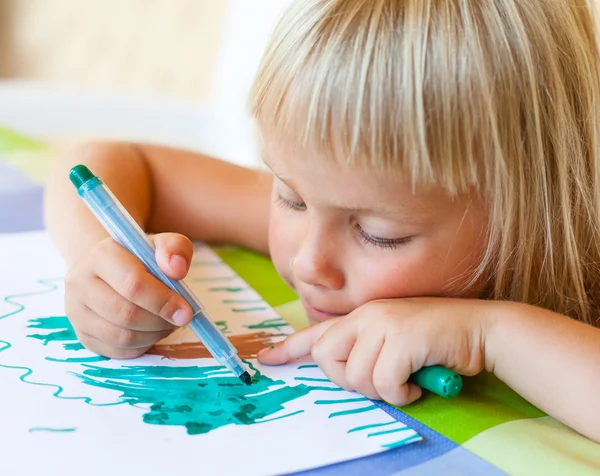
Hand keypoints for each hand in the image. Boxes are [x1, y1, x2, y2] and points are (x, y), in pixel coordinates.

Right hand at [64, 233, 193, 358]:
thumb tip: (177, 269)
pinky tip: (152, 331)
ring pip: (121, 336)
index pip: (133, 284)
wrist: (110, 269)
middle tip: (180, 319)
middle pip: (127, 314)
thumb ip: (175, 249)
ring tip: (167, 323)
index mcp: (101, 255)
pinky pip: (117, 351)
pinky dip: (142, 346)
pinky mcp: (82, 335)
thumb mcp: (162, 245)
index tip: (186, 311)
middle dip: (161, 321)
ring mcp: (77, 311)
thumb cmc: (140, 258)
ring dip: (154, 335)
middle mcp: (81, 282)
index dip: (163, 301)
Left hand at [258, 298, 487, 405]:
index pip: (316, 332)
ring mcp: (384, 324)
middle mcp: (367, 315)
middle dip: (347, 380)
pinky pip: (384, 383)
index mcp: (363, 316)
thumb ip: (368, 349)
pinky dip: (401, 393)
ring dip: (381, 390)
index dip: (288, 348)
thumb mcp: (395, 340)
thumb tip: (343, 372)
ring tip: (404, 381)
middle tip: (378, 381)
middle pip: (326, 358)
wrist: (481, 329)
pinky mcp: (402, 338)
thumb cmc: (437, 341)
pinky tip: (417, 383)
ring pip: (355, 376)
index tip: (266, 359)